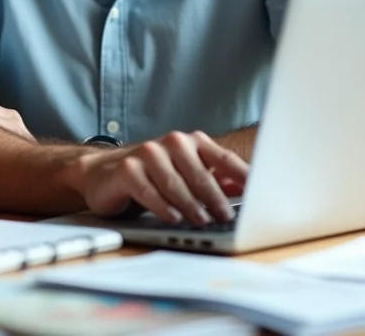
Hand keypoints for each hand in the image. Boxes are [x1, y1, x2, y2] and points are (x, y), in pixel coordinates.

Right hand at [71, 131, 248, 225]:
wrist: (103, 173)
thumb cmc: (152, 176)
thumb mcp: (186, 175)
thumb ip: (216, 180)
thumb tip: (247, 189)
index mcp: (192, 142)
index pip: (224, 159)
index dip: (243, 177)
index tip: (261, 194)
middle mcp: (172, 143)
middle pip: (200, 173)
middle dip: (215, 197)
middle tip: (227, 217)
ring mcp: (148, 153)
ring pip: (175, 183)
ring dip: (190, 204)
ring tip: (202, 222)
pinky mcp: (127, 169)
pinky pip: (149, 190)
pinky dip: (163, 206)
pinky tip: (173, 217)